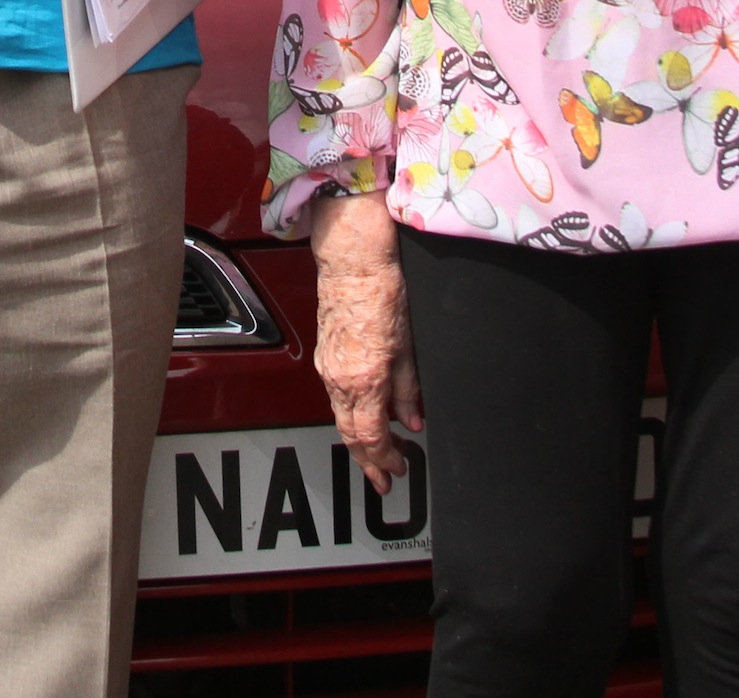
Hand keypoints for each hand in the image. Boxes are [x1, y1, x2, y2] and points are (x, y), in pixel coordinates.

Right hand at [306, 196, 423, 493]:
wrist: (353, 261)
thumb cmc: (382, 292)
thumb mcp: (408, 345)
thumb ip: (408, 389)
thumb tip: (412, 419)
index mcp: (365, 379)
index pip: (371, 438)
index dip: (385, 460)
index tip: (399, 470)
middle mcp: (341, 380)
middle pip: (351, 436)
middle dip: (369, 462)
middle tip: (386, 477)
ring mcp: (329, 368)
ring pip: (341, 418)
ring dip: (359, 441)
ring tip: (379, 455)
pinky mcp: (325, 356)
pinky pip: (336, 398)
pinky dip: (351, 416)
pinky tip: (365, 417)